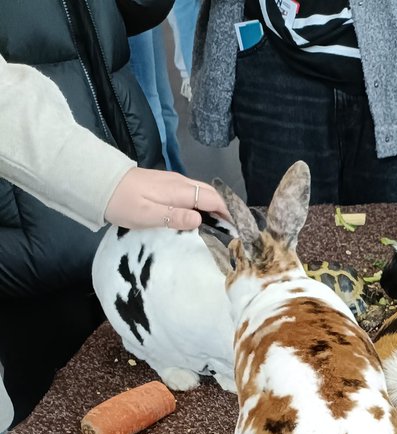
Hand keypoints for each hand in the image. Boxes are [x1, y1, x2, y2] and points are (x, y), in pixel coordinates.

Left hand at [104, 166, 229, 230]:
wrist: (99, 183)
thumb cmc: (123, 203)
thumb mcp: (148, 215)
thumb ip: (175, 217)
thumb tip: (200, 220)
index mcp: (179, 190)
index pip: (212, 199)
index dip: (227, 213)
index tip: (237, 230)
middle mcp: (180, 182)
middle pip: (211, 193)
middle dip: (224, 209)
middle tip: (232, 230)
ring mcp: (172, 182)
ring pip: (202, 192)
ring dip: (214, 207)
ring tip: (220, 226)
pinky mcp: (165, 184)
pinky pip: (192, 193)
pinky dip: (202, 204)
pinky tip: (200, 217)